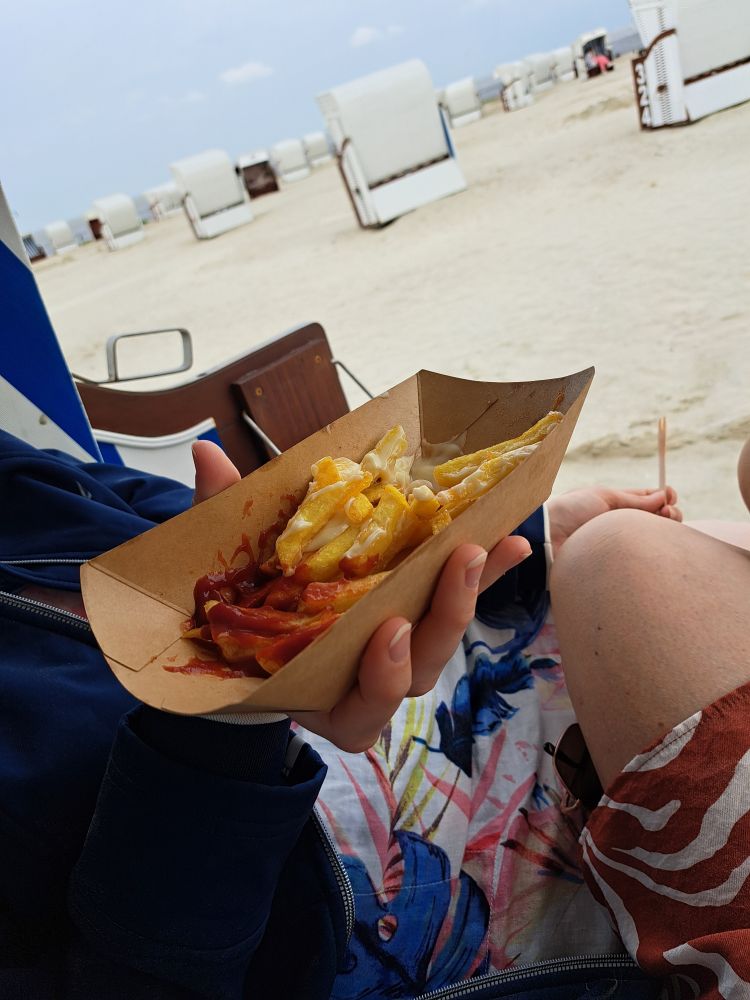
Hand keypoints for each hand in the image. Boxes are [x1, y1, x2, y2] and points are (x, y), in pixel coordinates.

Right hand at [192, 441, 530, 751]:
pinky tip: (512, 540)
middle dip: (439, 622)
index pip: (358, 709)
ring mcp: (396, 658)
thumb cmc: (241, 612)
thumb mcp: (226, 572)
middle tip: (455, 563)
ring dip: (467, 597)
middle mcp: (364, 686)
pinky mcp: (419, 625)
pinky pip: (456, 607)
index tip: (387, 633)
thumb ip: (220, 519)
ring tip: (483, 546)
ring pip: (440, 644)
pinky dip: (485, 577)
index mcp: (318, 695)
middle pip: (414, 674)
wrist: (262, 630)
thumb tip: (206, 451)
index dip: (378, 680)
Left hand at [547, 485, 681, 557]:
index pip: (651, 499)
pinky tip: (657, 545)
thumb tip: (664, 496)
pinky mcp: (619, 562)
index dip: (666, 497)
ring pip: (654, 539)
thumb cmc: (571, 511)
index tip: (671, 497)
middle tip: (667, 513)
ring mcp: (622, 543)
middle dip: (671, 513)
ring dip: (666, 530)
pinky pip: (643, 559)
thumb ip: (635, 499)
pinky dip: (656, 551)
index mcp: (619, 504)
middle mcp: (623, 523)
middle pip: (658, 519)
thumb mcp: (604, 497)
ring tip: (662, 524)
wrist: (549, 538)